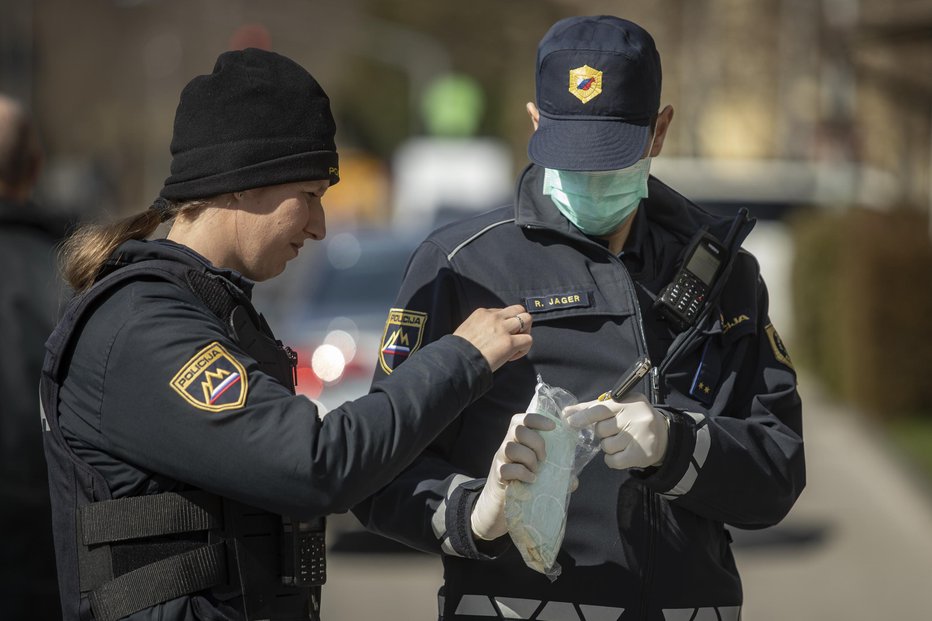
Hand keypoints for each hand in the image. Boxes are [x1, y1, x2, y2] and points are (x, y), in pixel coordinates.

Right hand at [453, 304, 532, 371]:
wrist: (458, 360)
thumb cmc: (459, 349)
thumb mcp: (467, 328)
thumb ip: (480, 325)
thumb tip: (489, 333)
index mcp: (482, 312)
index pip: (503, 311)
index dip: (505, 323)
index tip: (499, 336)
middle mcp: (494, 317)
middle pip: (519, 309)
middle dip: (520, 321)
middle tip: (515, 335)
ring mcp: (503, 328)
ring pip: (527, 319)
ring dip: (525, 332)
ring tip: (517, 344)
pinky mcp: (509, 342)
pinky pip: (528, 340)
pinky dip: (524, 349)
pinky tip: (512, 356)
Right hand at [470, 412, 554, 540]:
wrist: (500, 504)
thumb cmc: (523, 482)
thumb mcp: (540, 473)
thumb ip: (557, 475)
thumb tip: (573, 481)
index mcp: (518, 440)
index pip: (523, 419)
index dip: (537, 419)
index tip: (553, 427)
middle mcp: (507, 445)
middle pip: (518, 430)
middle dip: (536, 442)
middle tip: (544, 458)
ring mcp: (500, 459)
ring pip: (511, 447)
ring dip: (529, 458)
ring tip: (536, 470)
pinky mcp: (498, 475)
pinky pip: (507, 468)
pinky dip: (523, 473)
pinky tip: (531, 480)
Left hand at [565, 394, 668, 469]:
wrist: (663, 435)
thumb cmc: (633, 417)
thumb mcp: (617, 406)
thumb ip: (592, 408)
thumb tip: (566, 413)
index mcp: (627, 403)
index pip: (600, 409)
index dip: (583, 416)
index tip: (569, 421)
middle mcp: (635, 418)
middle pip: (601, 429)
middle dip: (602, 432)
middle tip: (613, 430)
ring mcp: (639, 437)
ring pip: (606, 446)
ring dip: (608, 446)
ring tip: (621, 441)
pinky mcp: (641, 454)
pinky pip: (613, 460)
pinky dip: (612, 459)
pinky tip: (621, 453)